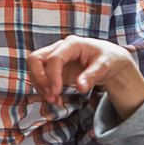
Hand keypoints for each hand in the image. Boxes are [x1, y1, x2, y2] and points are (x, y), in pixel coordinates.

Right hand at [26, 36, 143, 113]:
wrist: (109, 60)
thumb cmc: (108, 59)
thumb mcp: (105, 66)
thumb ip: (92, 76)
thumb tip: (81, 88)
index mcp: (72, 44)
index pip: (53, 58)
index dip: (52, 76)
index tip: (57, 93)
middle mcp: (59, 49)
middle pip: (34, 59)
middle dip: (39, 79)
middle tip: (51, 95)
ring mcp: (54, 58)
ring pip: (34, 69)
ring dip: (40, 87)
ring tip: (55, 100)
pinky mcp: (54, 69)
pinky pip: (40, 78)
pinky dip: (44, 90)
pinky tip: (56, 99)